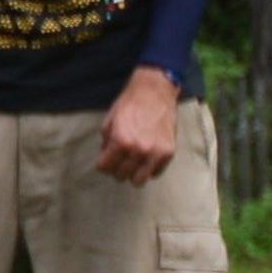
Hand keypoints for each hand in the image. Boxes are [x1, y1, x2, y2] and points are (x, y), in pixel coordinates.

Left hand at [97, 66, 180, 185]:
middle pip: (121, 175)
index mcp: (120, 141)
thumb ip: (106, 141)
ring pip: (139, 180)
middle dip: (116, 169)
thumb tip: (105, 157)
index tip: (104, 161)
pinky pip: (156, 173)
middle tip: (118, 161)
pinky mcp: (169, 153)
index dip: (102, 164)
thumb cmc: (130, 104)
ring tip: (131, 165)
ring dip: (132, 174)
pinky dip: (149, 170)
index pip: (105, 168)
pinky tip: (145, 160)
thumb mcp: (110, 121)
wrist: (155, 92)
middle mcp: (138, 150)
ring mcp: (155, 153)